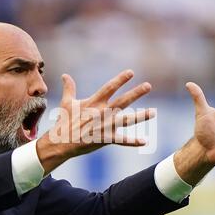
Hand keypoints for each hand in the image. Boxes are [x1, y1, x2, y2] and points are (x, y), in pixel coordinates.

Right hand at [37, 70, 154, 173]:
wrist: (61, 142)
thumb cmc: (64, 122)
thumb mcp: (67, 103)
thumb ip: (69, 88)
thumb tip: (65, 75)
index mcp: (94, 102)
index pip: (109, 87)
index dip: (120, 79)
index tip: (131, 72)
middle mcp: (102, 113)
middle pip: (122, 101)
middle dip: (136, 93)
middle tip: (148, 85)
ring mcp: (105, 126)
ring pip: (127, 120)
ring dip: (141, 116)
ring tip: (153, 112)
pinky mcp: (105, 139)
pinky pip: (122, 141)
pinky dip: (133, 141)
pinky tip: (144, 141)